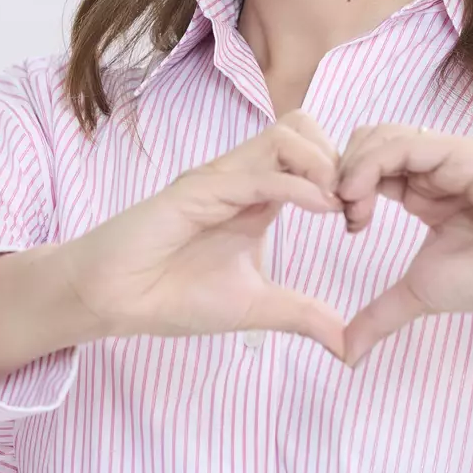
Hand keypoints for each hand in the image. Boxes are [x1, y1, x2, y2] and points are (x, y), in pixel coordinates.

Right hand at [57, 110, 347, 357]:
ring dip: (323, 163)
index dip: (344, 177)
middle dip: (339, 157)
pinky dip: (297, 186)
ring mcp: (221, 178)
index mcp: (258, 194)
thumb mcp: (255, 307)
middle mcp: (242, 176)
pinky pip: (258, 173)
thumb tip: (349, 346)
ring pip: (285, 135)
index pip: (311, 152)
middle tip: (353, 205)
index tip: (359, 220)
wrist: (113, 300)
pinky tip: (321, 209)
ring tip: (337, 206)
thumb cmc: (175, 294)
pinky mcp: (198, 189)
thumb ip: (301, 315)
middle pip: (303, 126)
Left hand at [336, 124, 472, 366]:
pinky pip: (403, 145)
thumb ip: (379, 315)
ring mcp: (447, 155)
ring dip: (353, 168)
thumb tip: (344, 354)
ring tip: (353, 209)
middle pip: (368, 142)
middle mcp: (433, 165)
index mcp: (423, 188)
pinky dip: (371, 165)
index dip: (346, 186)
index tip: (346, 224)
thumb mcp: (420, 294)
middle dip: (343, 173)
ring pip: (381, 136)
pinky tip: (362, 197)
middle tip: (346, 215)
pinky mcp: (462, 152)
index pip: (369, 165)